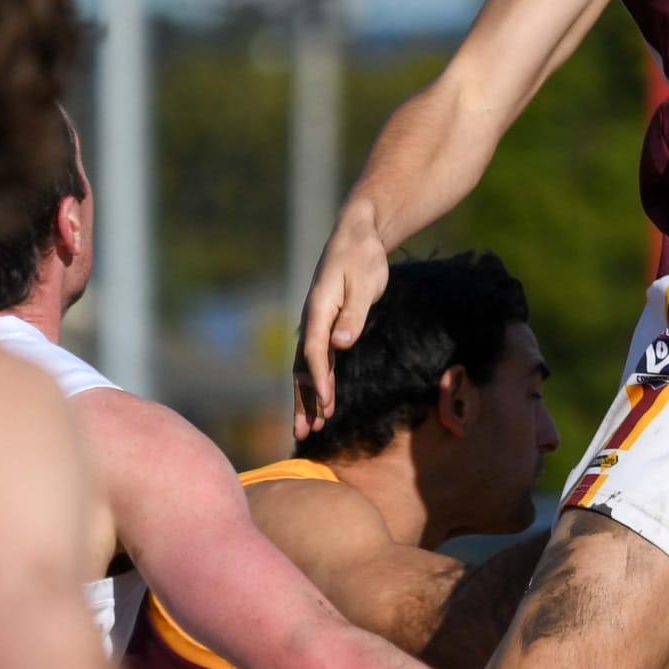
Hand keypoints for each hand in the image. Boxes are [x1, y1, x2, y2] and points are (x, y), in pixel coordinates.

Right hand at [296, 211, 390, 435]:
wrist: (357, 237)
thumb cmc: (363, 257)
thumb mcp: (365, 282)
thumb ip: (354, 314)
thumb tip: (340, 344)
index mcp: (318, 308)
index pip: (315, 351)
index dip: (319, 380)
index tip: (325, 403)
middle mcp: (312, 319)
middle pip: (303, 366)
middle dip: (303, 400)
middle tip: (304, 431)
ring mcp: (316, 324)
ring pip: (307, 367)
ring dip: (307, 397)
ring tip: (308, 427)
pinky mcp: (325, 326)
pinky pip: (317, 360)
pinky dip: (317, 382)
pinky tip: (321, 401)